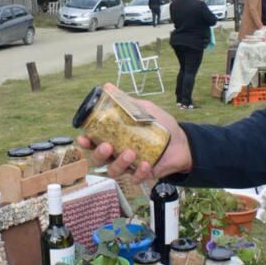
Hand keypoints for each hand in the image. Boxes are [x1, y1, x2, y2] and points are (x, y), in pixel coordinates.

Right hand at [76, 83, 192, 182]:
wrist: (182, 141)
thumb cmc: (160, 126)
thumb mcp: (143, 110)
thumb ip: (126, 101)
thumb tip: (108, 86)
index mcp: (114, 138)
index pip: (93, 143)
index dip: (85, 143)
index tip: (83, 138)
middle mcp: (117, 154)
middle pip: (98, 160)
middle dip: (99, 154)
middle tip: (108, 146)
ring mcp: (129, 166)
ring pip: (114, 171)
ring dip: (119, 163)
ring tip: (130, 153)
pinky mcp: (142, 175)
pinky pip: (135, 178)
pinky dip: (139, 173)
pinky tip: (145, 164)